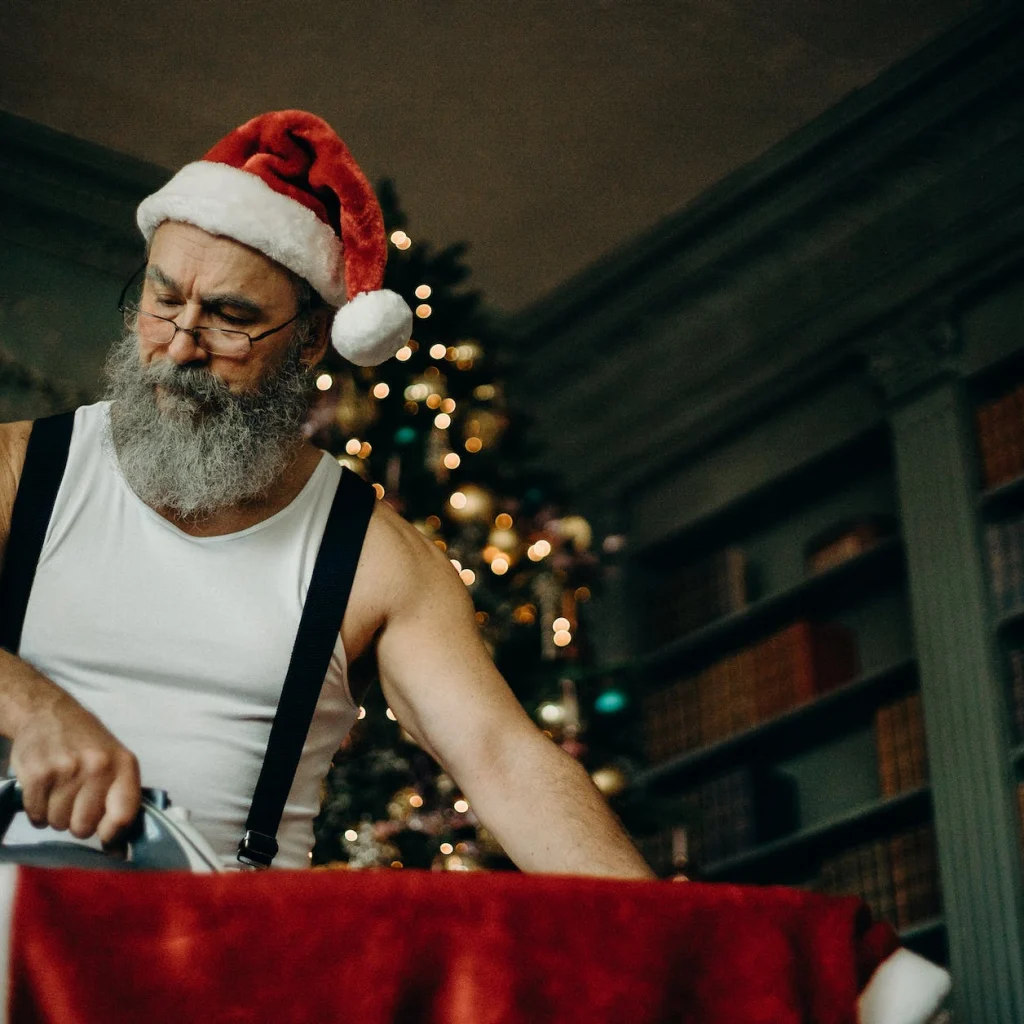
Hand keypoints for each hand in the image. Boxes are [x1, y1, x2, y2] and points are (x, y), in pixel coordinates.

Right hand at [8, 692, 140, 843]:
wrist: (49, 713)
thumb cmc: (88, 744)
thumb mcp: (116, 762)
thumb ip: (120, 801)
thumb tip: (118, 851)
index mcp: (124, 764)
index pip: (124, 814)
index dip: (113, 834)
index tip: (106, 837)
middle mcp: (98, 766)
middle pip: (84, 828)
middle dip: (78, 823)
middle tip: (75, 802)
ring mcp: (66, 769)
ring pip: (59, 824)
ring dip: (56, 815)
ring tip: (59, 791)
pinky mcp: (37, 774)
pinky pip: (36, 816)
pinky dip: (37, 811)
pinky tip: (43, 790)